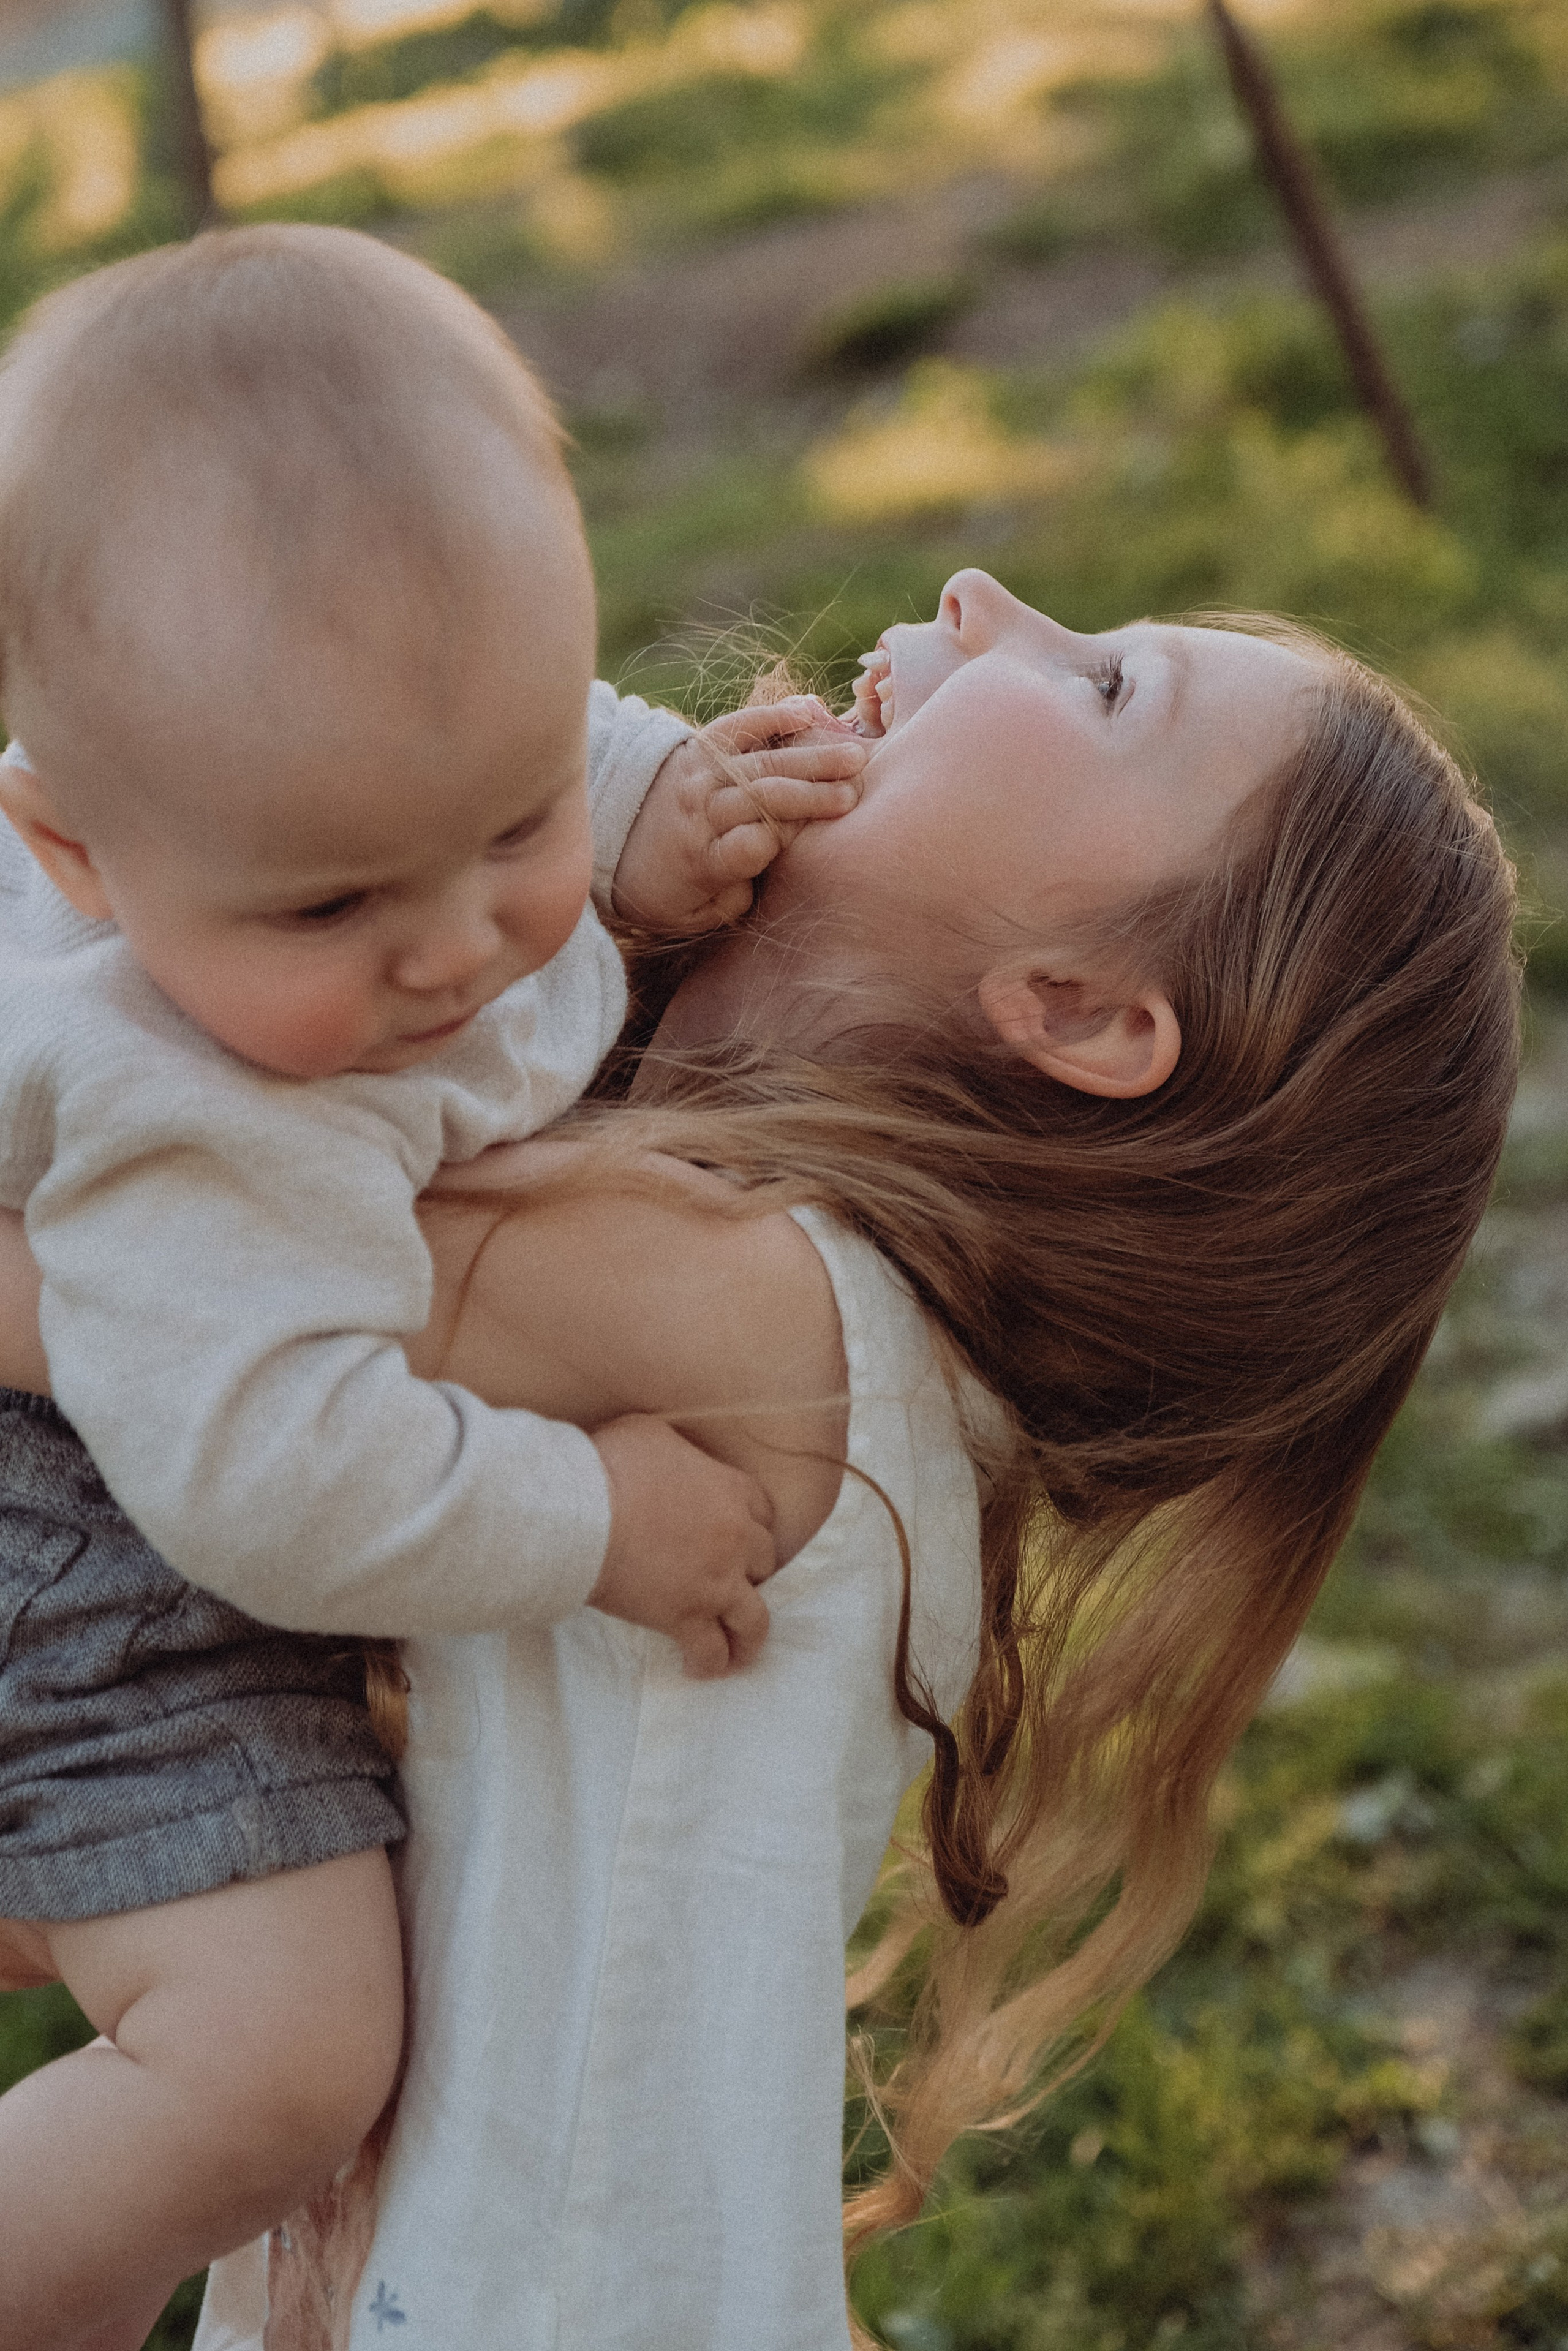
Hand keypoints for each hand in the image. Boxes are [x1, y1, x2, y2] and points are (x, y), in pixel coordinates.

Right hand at [588, 1414, 775, 1676]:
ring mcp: (715, 1583)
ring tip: (739, 1645)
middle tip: (730, 1580)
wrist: (580, 1512)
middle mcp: (735, 1538)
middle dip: (750, 1570)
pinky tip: (699, 1666)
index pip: (763, 1511)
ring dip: (749, 1632)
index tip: (739, 1535)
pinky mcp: (686, 1618)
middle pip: (764, 1561)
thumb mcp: (649, 1432)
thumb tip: (668, 1456)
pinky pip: (712, 1651)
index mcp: (731, 1490)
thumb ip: (676, 1448)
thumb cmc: (608, 1465)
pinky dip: (710, 1662)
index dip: (752, 1525)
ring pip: (755, 1618)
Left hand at [611, 696, 865, 932]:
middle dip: (812, 795)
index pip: (751, 844)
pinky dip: (770, 717)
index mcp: (702, 860)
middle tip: (854, 794)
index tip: (813, 836)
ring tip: (854, 757)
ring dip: (810, 758)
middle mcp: (701, 812)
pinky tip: (805, 712)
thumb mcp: (692, 915)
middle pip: (763, 798)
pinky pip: (737, 725)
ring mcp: (700, 775)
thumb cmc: (662, 887)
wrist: (608, 837)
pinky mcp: (698, 747)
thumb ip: (733, 899)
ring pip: (762, 763)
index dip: (783, 838)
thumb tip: (764, 872)